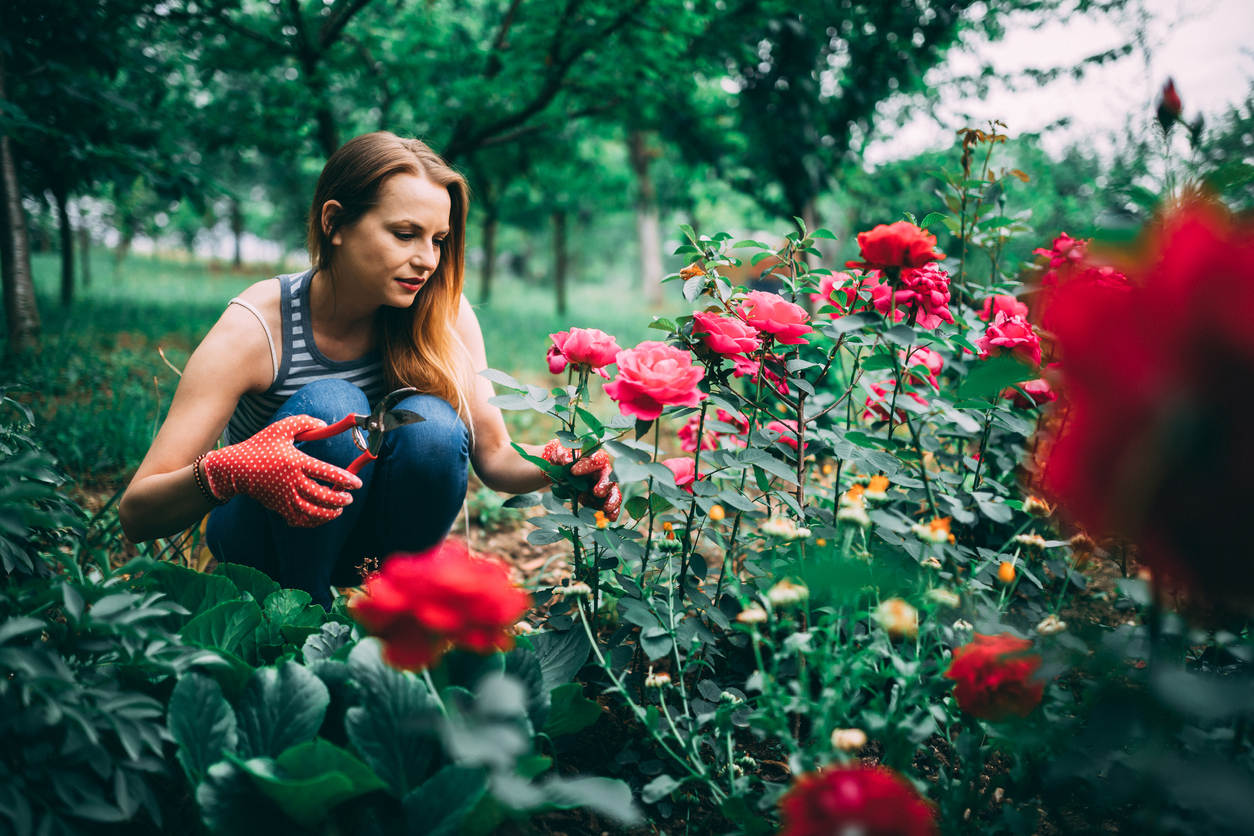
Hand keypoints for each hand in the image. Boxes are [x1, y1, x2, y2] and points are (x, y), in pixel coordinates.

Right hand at [202, 415, 363, 527]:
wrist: (235, 469)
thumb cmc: (260, 446)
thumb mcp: (281, 429)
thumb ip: (305, 423)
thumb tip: (325, 425)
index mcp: (295, 462)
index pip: (325, 473)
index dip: (345, 480)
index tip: (357, 484)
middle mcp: (291, 482)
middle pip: (322, 497)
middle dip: (340, 499)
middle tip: (348, 497)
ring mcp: (285, 498)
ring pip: (313, 513)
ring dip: (330, 513)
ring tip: (339, 508)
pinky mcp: (279, 508)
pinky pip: (300, 520)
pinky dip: (314, 521)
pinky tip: (321, 515)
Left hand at [541, 439, 621, 521]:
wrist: (563, 472)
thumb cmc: (565, 459)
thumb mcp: (561, 454)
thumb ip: (563, 455)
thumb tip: (567, 461)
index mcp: (595, 458)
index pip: (594, 459)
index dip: (586, 465)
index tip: (573, 471)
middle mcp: (602, 472)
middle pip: (609, 477)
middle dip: (605, 485)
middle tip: (598, 492)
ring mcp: (603, 487)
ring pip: (613, 493)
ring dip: (612, 501)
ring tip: (607, 509)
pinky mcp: (600, 500)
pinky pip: (609, 506)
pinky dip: (611, 513)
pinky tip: (609, 518)